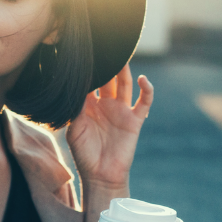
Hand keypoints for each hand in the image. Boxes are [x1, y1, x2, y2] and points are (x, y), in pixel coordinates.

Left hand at [66, 64, 152, 188]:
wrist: (100, 175)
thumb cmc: (84, 153)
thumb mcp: (75, 128)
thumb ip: (77, 107)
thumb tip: (76, 85)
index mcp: (89, 104)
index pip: (90, 81)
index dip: (89, 69)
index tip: (86, 52)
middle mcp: (106, 104)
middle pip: (108, 78)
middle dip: (107, 64)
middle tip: (105, 46)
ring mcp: (121, 110)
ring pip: (125, 85)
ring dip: (124, 71)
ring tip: (122, 56)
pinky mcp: (135, 120)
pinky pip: (144, 102)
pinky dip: (146, 89)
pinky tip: (143, 79)